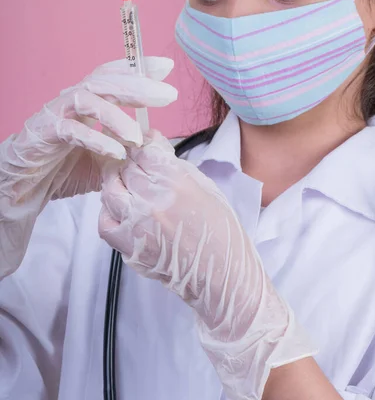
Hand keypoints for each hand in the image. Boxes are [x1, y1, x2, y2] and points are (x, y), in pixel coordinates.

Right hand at [0, 57, 176, 278]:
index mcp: (88, 101)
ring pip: (89, 99)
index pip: (114, 76)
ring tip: (138, 136)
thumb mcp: (104, 158)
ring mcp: (57, 114)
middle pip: (106, 81)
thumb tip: (156, 144)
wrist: (25, 188)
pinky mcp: (45, 133)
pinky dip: (96, 139)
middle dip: (138, 85)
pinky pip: (73, 131)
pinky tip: (116, 152)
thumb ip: (126, 147)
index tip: (166, 67)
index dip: (138, 69)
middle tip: (167, 94)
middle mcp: (73, 101)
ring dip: (117, 116)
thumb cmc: (64, 169)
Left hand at [99, 130, 313, 399]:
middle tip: (133, 167)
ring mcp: (138, 225)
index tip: (140, 147)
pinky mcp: (129, 248)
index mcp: (178, 181)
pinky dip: (108, 213)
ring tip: (126, 187)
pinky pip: (104, 222)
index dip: (140, 147)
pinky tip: (121, 211)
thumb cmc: (222, 230)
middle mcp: (154, 199)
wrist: (223, 275)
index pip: (143, 152)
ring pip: (110, 191)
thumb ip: (176, 167)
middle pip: (126, 169)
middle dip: (129, 164)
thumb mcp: (206, 187)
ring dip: (116, 185)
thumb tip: (152, 147)